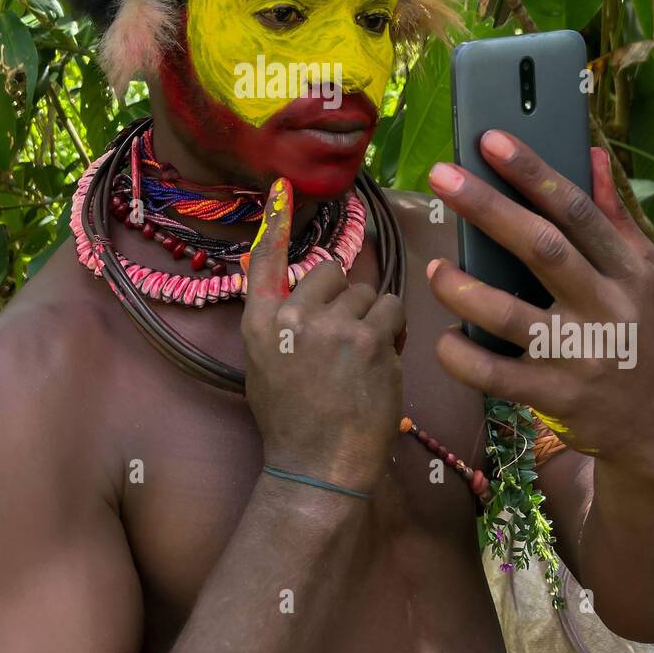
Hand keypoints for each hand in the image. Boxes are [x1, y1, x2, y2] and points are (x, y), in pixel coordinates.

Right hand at [241, 177, 405, 491]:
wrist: (317, 466)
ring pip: (368, 293)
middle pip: (332, 273)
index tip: (282, 186)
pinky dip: (392, 333)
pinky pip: (392, 312)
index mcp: (261, 322)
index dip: (277, 222)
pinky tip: (378, 363)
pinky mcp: (372, 341)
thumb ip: (274, 316)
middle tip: (340, 342)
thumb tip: (278, 270)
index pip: (266, 261)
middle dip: (345, 299)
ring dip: (371, 319)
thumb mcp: (264, 363)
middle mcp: (294, 317)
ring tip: (358, 361)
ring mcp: (334, 327)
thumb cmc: (291, 419)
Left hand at [426, 133, 653, 483]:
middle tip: (441, 176)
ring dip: (461, 287)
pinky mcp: (555, 397)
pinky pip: (493, 374)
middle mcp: (608, 308)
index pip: (577, 211)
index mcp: (630, 271)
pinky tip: (443, 336)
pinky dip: (460, 354)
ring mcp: (581, 356)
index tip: (490, 140)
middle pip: (541, 249)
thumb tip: (593, 154)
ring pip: (508, 315)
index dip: (533, 172)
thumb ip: (615, 218)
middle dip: (487, 208)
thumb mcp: (647, 276)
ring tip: (433, 267)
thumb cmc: (642, 335)